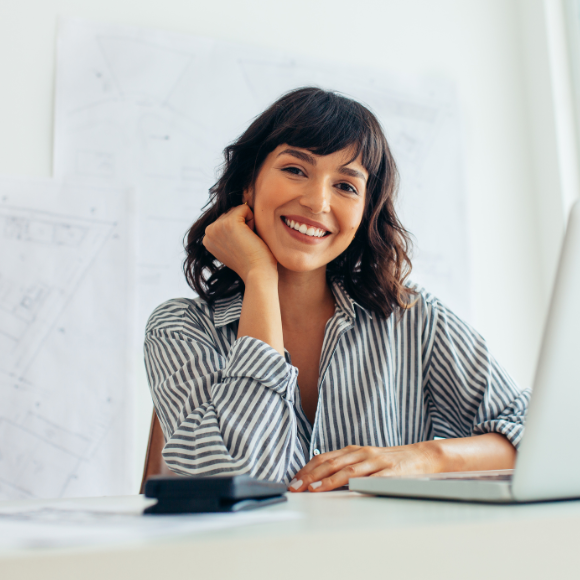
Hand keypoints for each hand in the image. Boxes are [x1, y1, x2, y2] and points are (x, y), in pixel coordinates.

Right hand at [203, 203, 277, 282]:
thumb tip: (237, 208)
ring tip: (248, 241)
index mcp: (207, 239)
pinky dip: (253, 220)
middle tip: (246, 245)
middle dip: (243, 225)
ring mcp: (217, 227)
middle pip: (231, 212)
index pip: (225, 219)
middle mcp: (208, 232)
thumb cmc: (252, 261)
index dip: (238, 231)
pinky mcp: (229, 222)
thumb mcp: (234, 245)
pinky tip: (251, 236)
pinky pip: (245, 209)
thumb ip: (228, 232)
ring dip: (249, 223)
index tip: (240, 247)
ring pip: (238, 210)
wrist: (258, 273)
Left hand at [288, 443, 440, 491]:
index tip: (294, 481)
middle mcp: (362, 454)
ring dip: (329, 481)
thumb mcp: (363, 460)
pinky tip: (348, 490)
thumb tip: (318, 479)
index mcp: (353, 450)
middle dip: (311, 476)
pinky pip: (374, 479)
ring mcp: (377, 463)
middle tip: (296, 487)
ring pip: (349, 471)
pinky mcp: (392, 474)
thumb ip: (344, 466)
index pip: (325, 458)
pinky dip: (360, 484)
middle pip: (332, 463)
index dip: (307, 469)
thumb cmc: (388, 462)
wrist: (421, 456)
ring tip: (314, 490)